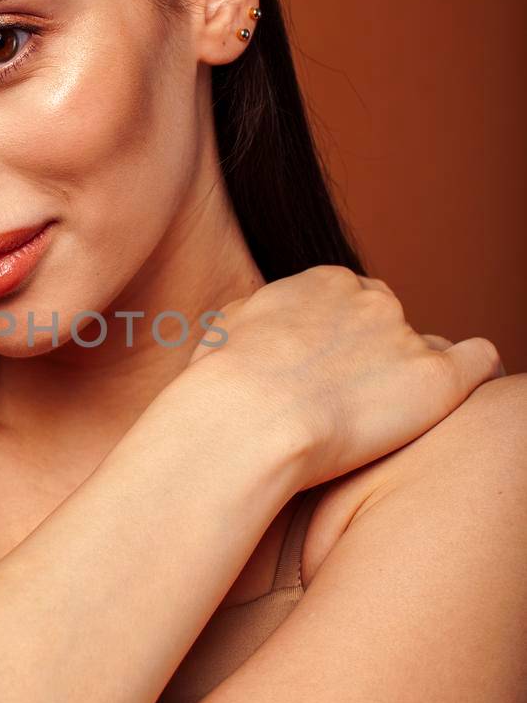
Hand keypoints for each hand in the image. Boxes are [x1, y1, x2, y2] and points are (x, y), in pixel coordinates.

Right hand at [184, 265, 503, 488]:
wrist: (247, 416)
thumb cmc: (222, 385)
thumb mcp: (224, 330)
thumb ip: (254, 320)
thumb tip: (251, 326)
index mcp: (323, 285)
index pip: (352, 303)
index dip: (345, 341)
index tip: (331, 373)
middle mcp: (371, 301)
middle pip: (391, 322)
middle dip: (380, 356)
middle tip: (357, 400)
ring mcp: (406, 337)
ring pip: (429, 350)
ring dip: (415, 377)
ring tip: (398, 417)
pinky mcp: (436, 379)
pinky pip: (481, 360)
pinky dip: (480, 372)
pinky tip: (474, 390)